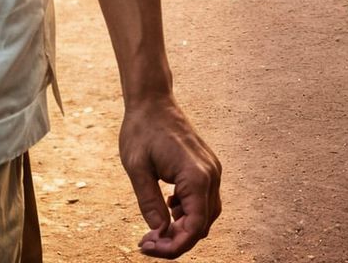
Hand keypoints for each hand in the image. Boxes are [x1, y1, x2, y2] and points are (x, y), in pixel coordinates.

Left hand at [120, 95, 221, 257]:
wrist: (152, 100)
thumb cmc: (141, 129)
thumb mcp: (136, 166)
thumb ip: (148, 201)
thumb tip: (160, 232)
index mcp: (196, 176)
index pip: (194, 228)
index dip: (174, 246)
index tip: (148, 247)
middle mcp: (211, 175)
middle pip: (201, 225)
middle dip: (176, 239)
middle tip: (147, 242)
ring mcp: (212, 171)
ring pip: (205, 215)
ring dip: (182, 227)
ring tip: (154, 229)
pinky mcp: (207, 168)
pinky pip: (203, 200)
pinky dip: (187, 211)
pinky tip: (167, 207)